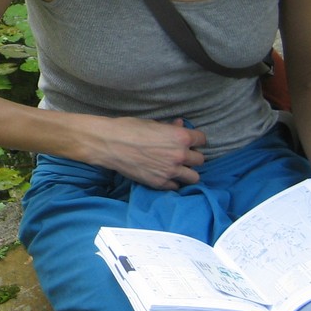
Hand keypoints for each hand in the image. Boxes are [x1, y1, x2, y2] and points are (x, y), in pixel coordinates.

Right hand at [85, 117, 206, 189]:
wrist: (108, 143)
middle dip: (192, 157)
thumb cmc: (128, 128)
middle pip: (200, 160)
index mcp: (180, 137)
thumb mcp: (152, 123)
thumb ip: (170, 127)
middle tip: (181, 155)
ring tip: (177, 168)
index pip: (202, 140)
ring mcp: (170, 171)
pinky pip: (175, 186)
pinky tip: (164, 175)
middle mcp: (179, 155)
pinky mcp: (159, 183)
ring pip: (194, 177)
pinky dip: (172, 181)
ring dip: (187, 172)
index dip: (195, 139)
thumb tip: (180, 125)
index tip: (189, 140)